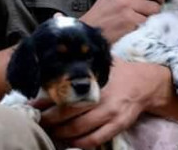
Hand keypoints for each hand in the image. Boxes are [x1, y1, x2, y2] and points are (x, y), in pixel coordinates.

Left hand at [39, 58, 162, 147]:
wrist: (145, 83)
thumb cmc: (118, 71)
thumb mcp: (100, 60)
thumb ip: (80, 57)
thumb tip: (57, 39)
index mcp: (94, 82)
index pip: (64, 95)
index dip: (46, 104)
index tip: (32, 107)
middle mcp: (101, 99)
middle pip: (68, 115)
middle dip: (49, 121)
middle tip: (38, 122)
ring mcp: (110, 114)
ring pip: (79, 130)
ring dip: (61, 134)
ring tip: (51, 132)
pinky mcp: (118, 126)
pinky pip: (95, 140)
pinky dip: (80, 143)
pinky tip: (70, 140)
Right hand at [80, 0, 165, 42]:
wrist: (88, 33)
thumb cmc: (102, 16)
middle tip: (155, 6)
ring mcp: (127, 5)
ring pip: (156, 8)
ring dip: (152, 16)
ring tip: (141, 19)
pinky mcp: (130, 20)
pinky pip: (149, 22)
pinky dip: (145, 27)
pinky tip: (136, 29)